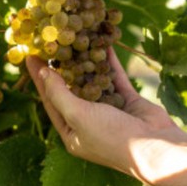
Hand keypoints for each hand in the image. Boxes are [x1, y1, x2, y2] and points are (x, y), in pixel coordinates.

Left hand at [25, 48, 178, 173]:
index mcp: (72, 133)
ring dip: (86, 61)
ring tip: (76, 38)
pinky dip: (109, 62)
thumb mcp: (77, 116)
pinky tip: (103, 44)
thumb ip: (59, 94)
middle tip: (53, 42)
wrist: (155, 147)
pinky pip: (115, 77)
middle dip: (62, 67)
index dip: (40, 79)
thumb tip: (44, 74)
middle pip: (71, 90)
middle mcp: (88, 122)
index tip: (31, 56)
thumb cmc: (111, 137)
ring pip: (94, 81)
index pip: (50, 101)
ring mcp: (109, 111)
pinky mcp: (128, 101)